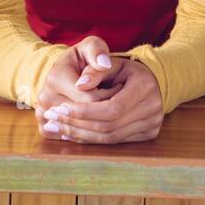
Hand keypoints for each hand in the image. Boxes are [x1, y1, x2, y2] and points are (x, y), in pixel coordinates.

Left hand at [34, 38, 163, 142]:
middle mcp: (153, 108)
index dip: (84, 111)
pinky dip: (91, 139)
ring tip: (57, 127)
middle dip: (77, 124)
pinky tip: (72, 133)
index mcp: (145, 86)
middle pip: (109, 126)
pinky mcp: (149, 134)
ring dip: (80, 134)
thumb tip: (79, 85)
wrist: (151, 80)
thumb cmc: (124, 70)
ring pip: (110, 138)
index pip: (112, 108)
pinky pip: (115, 142)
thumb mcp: (109, 63)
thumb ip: (94, 70)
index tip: (60, 108)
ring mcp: (153, 124)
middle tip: (51, 118)